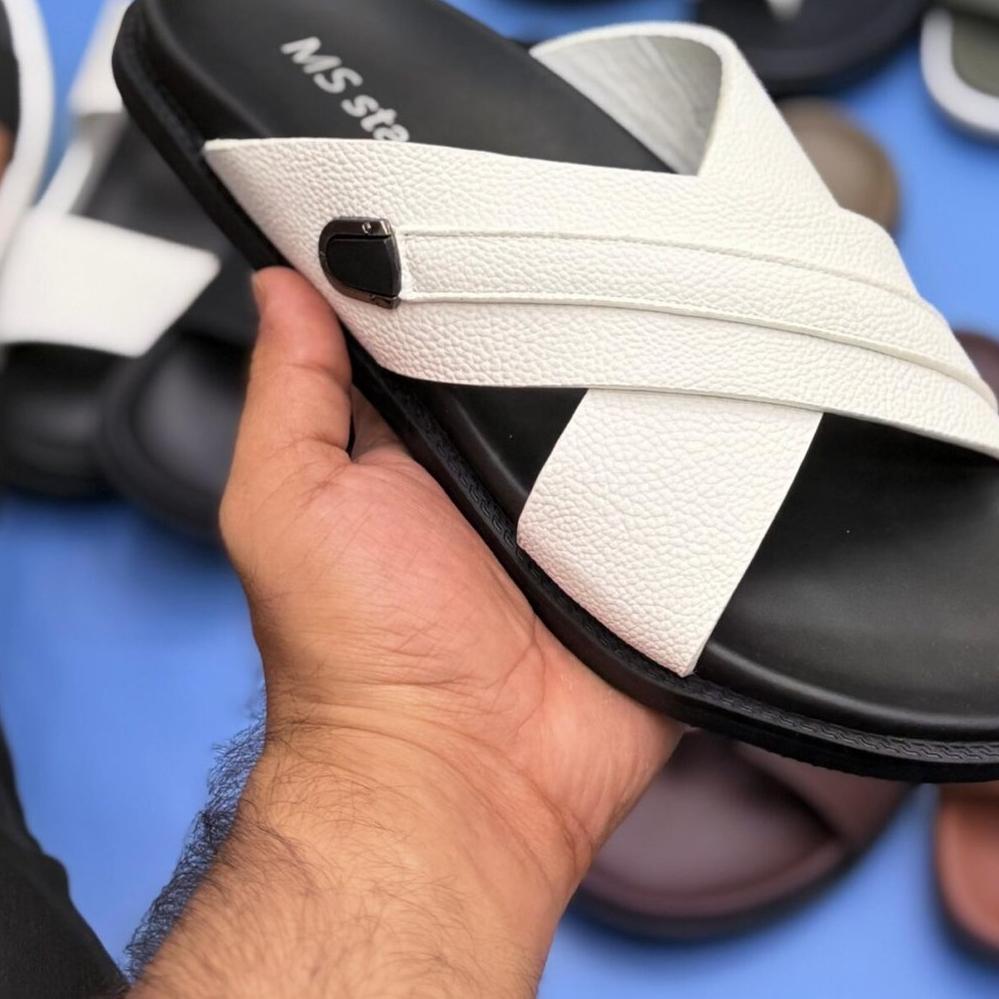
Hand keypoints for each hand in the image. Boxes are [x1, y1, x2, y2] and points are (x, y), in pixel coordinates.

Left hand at [222, 270, 677, 917]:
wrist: (458, 785)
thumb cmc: (356, 664)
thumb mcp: (286, 503)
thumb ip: (287, 394)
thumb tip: (279, 283)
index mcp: (418, 452)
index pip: (450, 336)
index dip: (469, 281)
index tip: (492, 212)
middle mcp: (503, 480)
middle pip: (557, 367)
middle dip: (579, 324)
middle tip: (601, 275)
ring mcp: (585, 523)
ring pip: (638, 421)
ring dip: (652, 391)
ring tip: (671, 344)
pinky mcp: (655, 570)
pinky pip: (704, 504)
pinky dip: (714, 471)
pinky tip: (719, 425)